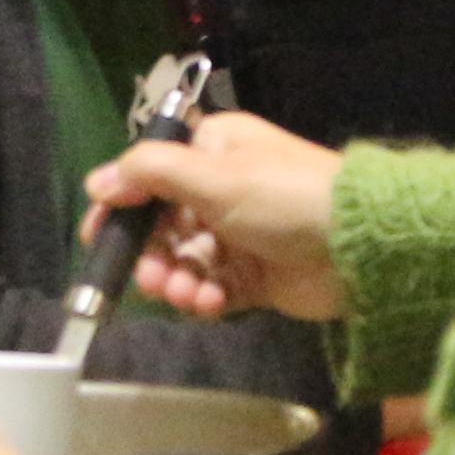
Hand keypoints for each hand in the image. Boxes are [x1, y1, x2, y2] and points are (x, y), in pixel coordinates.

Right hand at [88, 111, 349, 323]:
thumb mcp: (213, 175)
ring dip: (177, 280)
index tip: (97, 238)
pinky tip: (208, 304)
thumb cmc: (283, 196)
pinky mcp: (256, 276)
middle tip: (150, 279)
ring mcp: (240, 234)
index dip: (122, 207)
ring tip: (184, 295)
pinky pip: (214, 287)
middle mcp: (223, 189)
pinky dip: (205, 298)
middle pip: (164, 225)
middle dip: (152, 255)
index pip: (151, 176)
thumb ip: (148, 174)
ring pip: (186, 261)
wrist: (358, 246)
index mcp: (214, 150)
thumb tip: (96, 182)